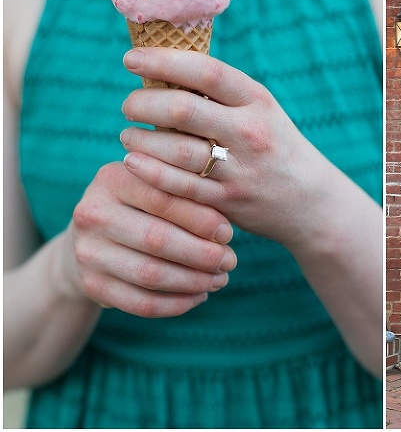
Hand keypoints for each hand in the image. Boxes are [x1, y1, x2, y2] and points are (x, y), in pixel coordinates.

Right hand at [57, 162, 236, 316]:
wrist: (92, 240)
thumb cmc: (142, 208)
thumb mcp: (158, 188)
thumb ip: (187, 196)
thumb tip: (225, 233)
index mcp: (113, 179)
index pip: (164, 198)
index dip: (201, 219)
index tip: (228, 234)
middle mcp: (92, 213)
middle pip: (157, 239)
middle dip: (202, 254)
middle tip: (230, 261)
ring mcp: (87, 251)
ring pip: (151, 274)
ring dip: (193, 281)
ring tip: (220, 280)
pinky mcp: (91, 285)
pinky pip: (140, 303)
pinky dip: (176, 304)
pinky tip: (199, 296)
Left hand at [119, 47, 362, 251]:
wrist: (309, 200)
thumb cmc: (273, 145)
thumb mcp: (259, 110)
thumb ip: (219, 93)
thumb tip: (159, 68)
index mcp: (258, 101)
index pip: (207, 71)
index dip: (163, 61)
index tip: (131, 60)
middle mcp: (251, 132)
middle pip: (183, 109)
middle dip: (143, 102)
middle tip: (129, 104)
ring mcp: (240, 169)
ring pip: (174, 150)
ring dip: (140, 138)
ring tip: (129, 133)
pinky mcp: (227, 201)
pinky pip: (177, 185)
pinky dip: (147, 171)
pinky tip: (134, 161)